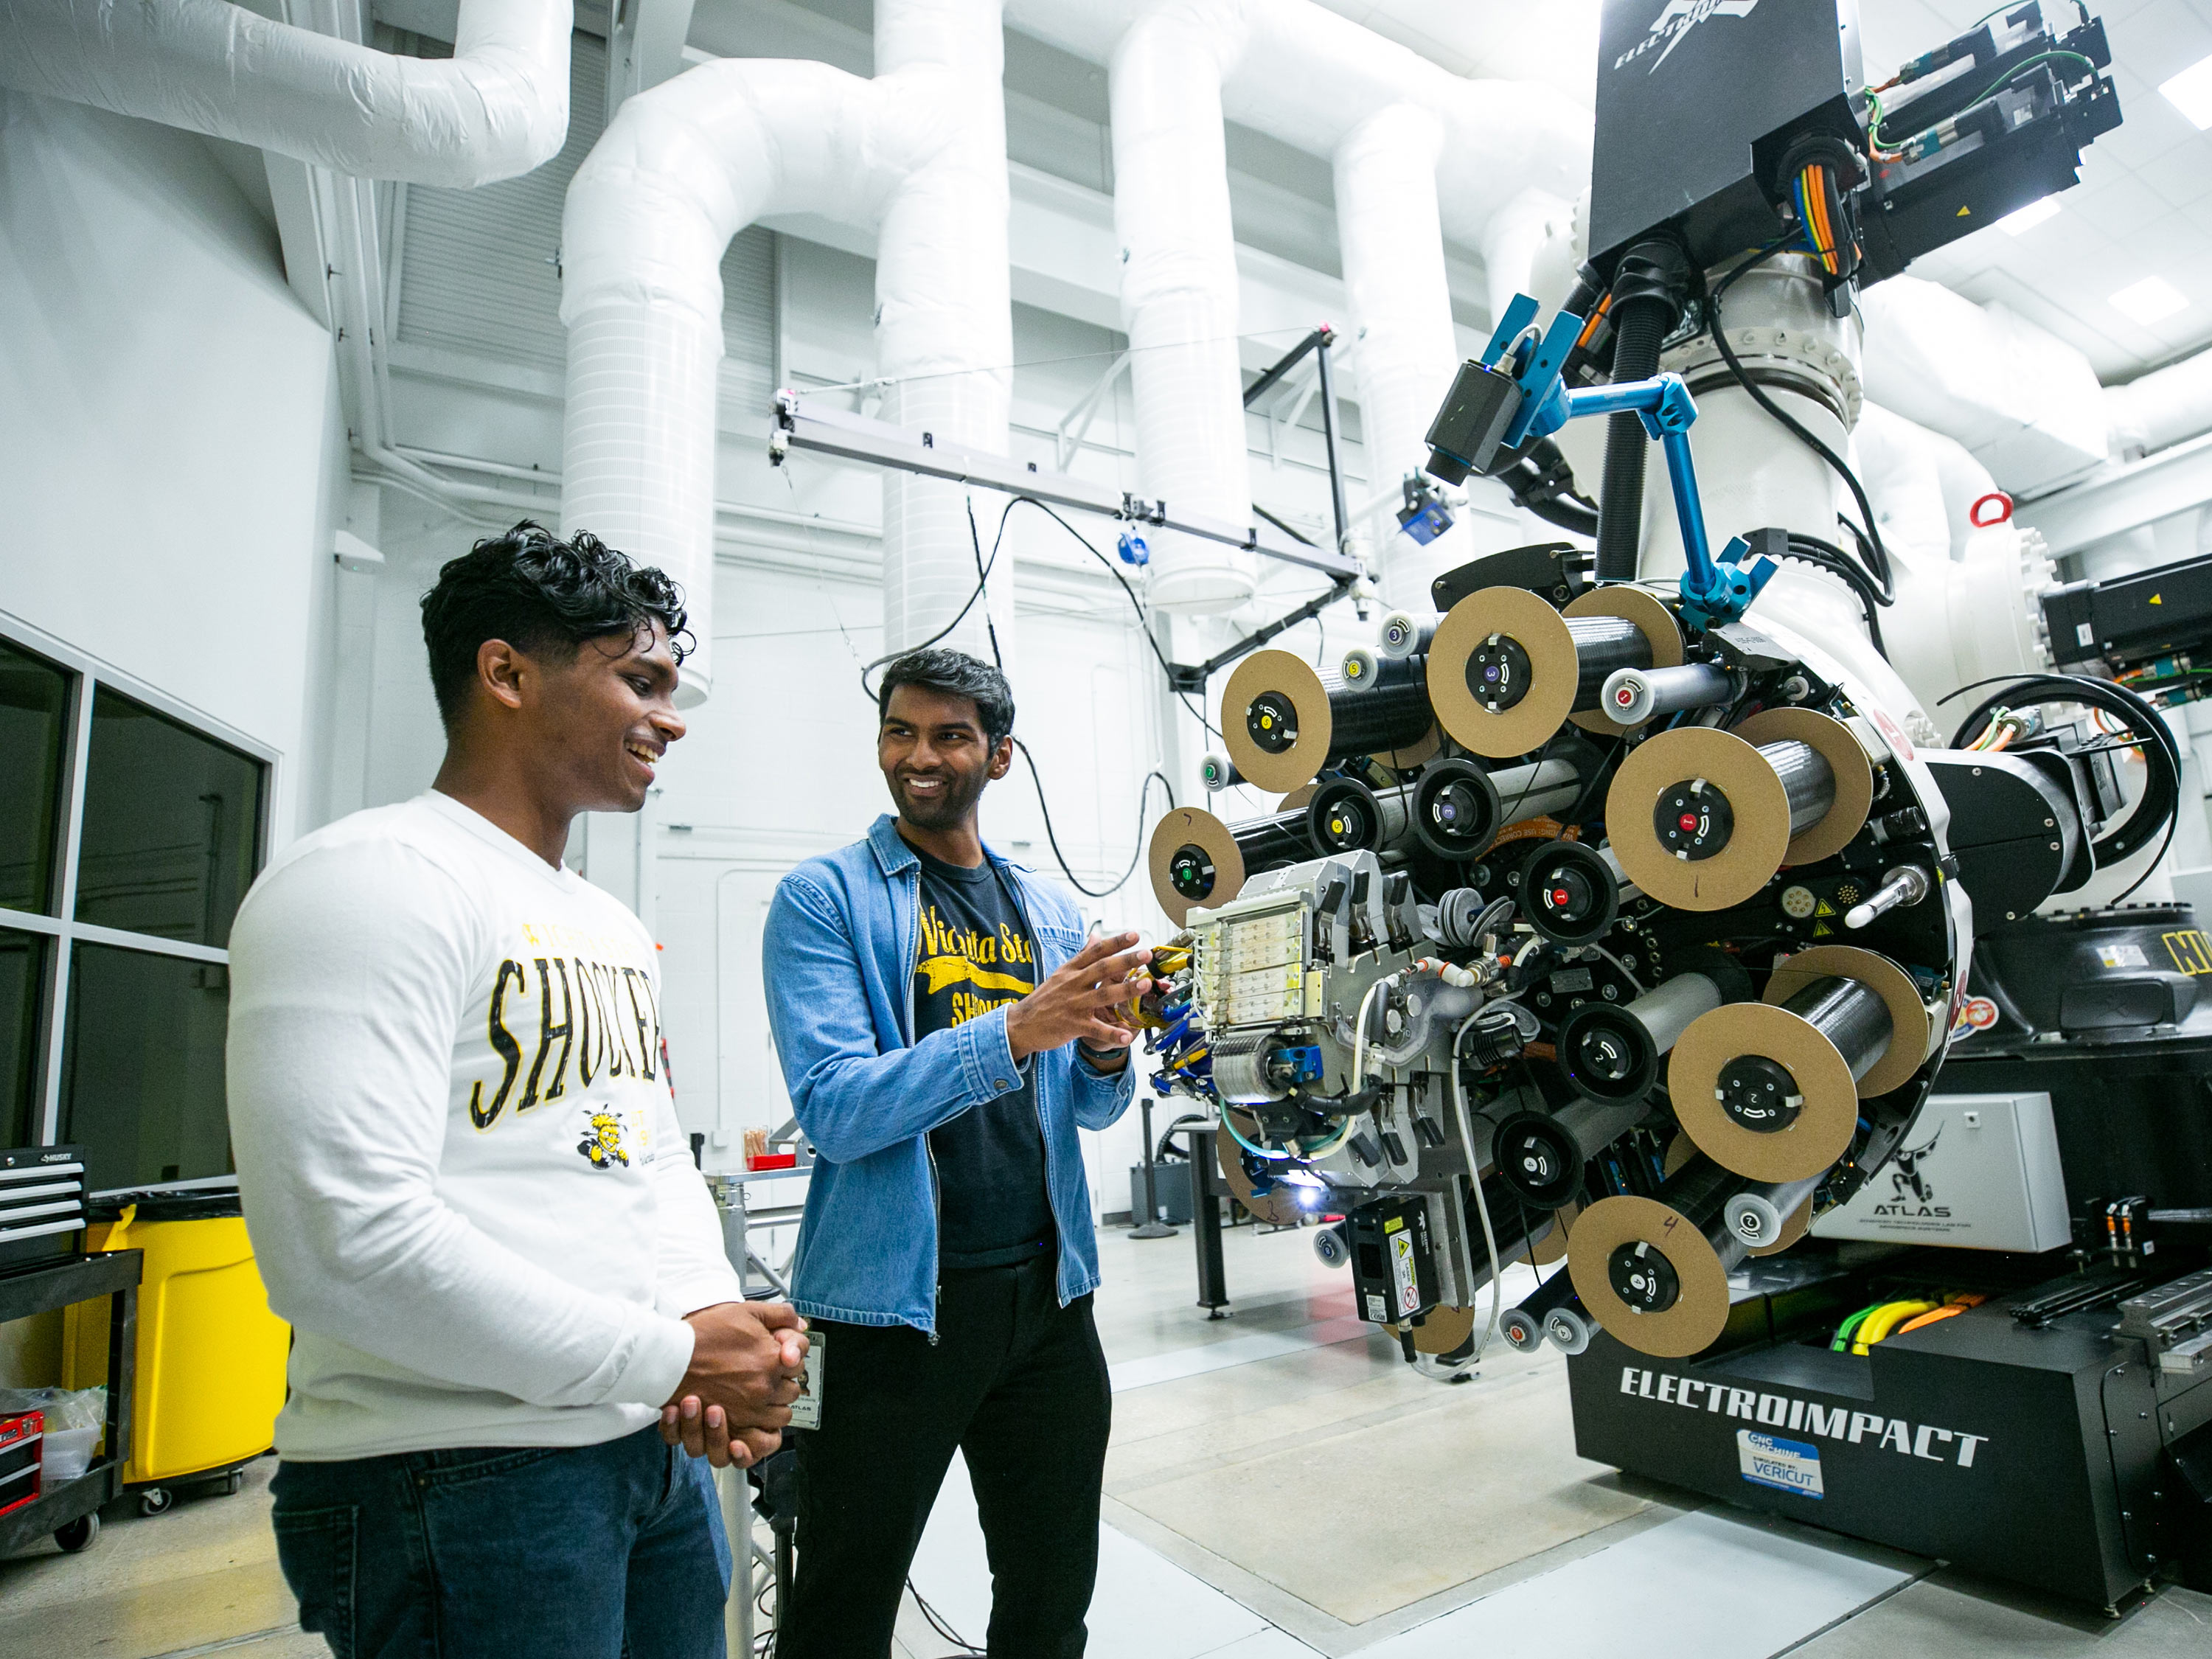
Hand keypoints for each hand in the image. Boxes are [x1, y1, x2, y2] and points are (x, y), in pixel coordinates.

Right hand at [662, 1301, 807, 1460]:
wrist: (671, 1357)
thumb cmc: (704, 1334)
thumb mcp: (746, 1311)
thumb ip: (780, 1315)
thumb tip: (800, 1322)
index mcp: (772, 1359)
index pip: (799, 1364)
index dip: (789, 1359)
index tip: (779, 1356)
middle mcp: (764, 1386)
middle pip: (792, 1392)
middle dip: (783, 1383)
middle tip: (767, 1375)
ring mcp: (750, 1408)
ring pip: (780, 1417)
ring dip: (774, 1406)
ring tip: (759, 1394)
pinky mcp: (733, 1424)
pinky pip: (760, 1434)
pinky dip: (759, 1424)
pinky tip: (750, 1412)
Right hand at [1004, 932, 1152, 1061]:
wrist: (1020, 1024)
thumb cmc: (1045, 999)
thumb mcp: (1061, 973)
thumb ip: (1082, 955)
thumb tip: (1096, 935)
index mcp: (1071, 970)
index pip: (1095, 951)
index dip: (1116, 942)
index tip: (1135, 934)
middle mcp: (1073, 984)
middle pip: (1102, 969)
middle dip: (1125, 960)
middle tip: (1147, 954)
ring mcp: (1073, 1004)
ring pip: (1103, 995)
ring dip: (1125, 990)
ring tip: (1145, 985)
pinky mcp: (1073, 1026)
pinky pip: (1096, 1029)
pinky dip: (1112, 1033)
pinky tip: (1128, 1036)